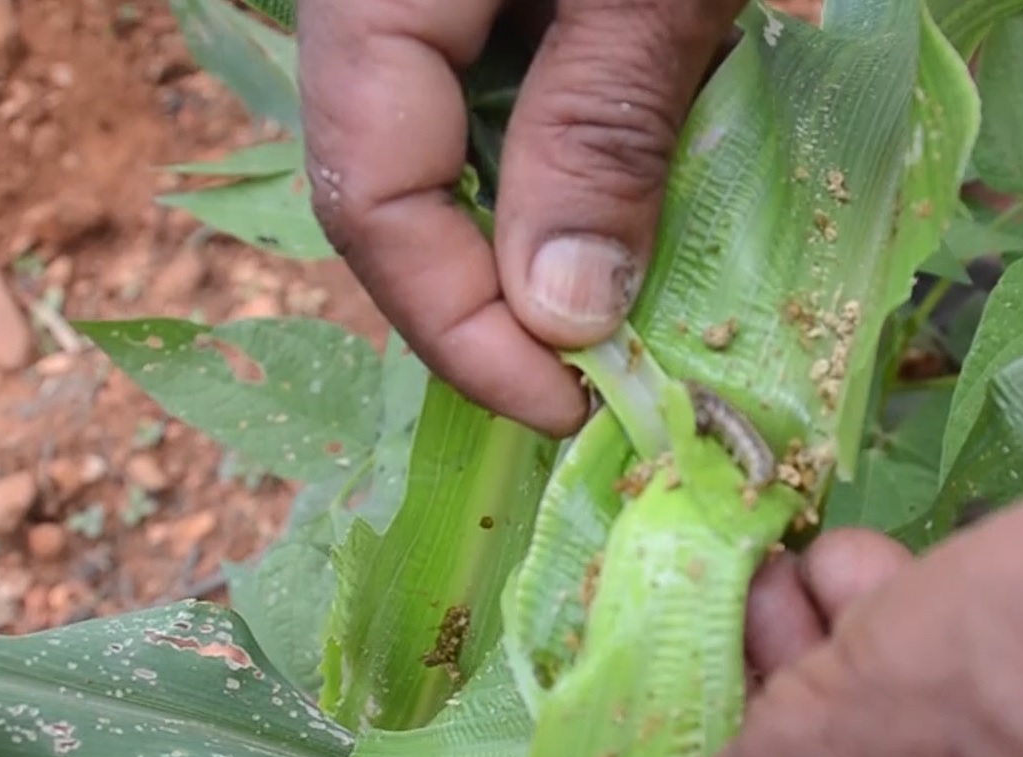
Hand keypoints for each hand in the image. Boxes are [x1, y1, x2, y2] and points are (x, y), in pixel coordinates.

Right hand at [298, 0, 744, 436]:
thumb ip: (599, 130)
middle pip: (390, 185)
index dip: (462, 329)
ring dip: (541, 225)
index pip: (367, 199)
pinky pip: (495, 81)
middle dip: (497, 296)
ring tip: (640, 296)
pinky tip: (655, 179)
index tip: (571, 408)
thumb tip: (564, 317)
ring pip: (444, 141)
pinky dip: (570, 144)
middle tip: (605, 375)